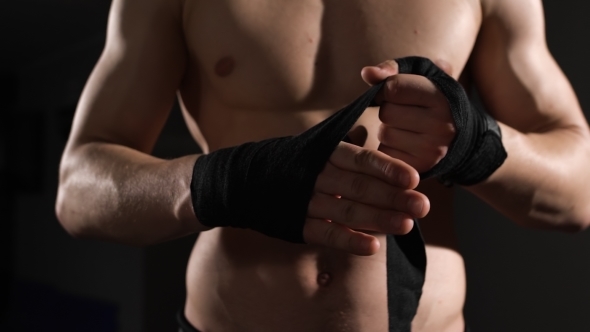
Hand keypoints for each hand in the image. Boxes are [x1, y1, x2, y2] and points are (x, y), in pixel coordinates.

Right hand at [303, 142, 429, 255]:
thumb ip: (349, 148)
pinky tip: (373, 247)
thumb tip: (369, 135)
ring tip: (407, 225)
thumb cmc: (301, 164)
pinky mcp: (299, 225)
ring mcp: (307, 201)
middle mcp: (318, 176)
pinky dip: (350, 241)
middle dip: (392, 197)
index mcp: (327, 154)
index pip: (361, 160)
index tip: (414, 179)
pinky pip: (327, 234)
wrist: (252, 179)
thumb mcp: (320, 147)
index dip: (388, 169)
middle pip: (360, 187)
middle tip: (421, 206)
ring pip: (347, 211)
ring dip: (378, 219)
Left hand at [361, 60, 455, 172]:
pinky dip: (389, 147)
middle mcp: (440, 123)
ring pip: (384, 133)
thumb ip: (393, 69)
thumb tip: (366, 73)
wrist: (460, 139)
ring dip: (387, 129)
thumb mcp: (422, 77)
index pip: (394, 87)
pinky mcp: (420, 167)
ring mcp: (431, 148)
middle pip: (386, 112)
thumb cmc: (432, 101)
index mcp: (441, 96)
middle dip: (388, 110)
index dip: (387, 88)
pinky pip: (385, 153)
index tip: (394, 92)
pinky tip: (405, 144)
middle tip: (404, 112)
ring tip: (406, 128)